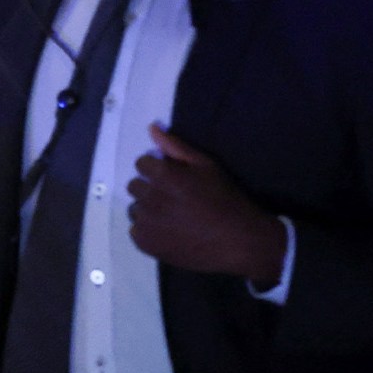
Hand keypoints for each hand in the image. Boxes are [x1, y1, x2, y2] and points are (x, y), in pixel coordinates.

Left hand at [129, 124, 285, 286]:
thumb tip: (151, 129)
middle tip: (173, 199)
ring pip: (135, 209)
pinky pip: (135, 231)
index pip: (141, 164)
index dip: (157, 169)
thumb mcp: (206, 166)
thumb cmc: (224, 199)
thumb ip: (176, 147)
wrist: (237, 241)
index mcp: (163, 175)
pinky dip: (148, 231)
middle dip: (150, 188)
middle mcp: (150, 197)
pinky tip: (168, 232)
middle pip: (135, 186)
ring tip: (172, 217)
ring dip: (148, 210)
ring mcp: (146, 222)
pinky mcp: (145, 243)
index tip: (171, 179)